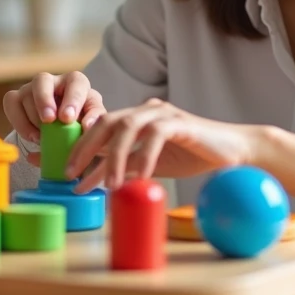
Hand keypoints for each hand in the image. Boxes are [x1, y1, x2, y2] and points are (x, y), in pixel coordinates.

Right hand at [3, 71, 106, 165]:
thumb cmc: (80, 126)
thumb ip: (93, 123)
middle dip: (44, 100)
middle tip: (48, 120)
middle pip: (42, 80)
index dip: (72, 99)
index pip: (76, 82)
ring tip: (42, 138)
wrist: (62, 136)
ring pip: (26, 95)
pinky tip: (32, 136)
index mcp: (76, 84)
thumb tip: (88, 126)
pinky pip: (11, 103)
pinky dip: (19, 122)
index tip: (67, 118)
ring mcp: (32, 88)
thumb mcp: (92, 124)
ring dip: (33, 118)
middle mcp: (53, 81)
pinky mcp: (16, 98)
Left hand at [65, 99, 270, 192]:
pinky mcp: (181, 123)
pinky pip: (155, 136)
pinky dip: (144, 157)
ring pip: (127, 126)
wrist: (232, 151)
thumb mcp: (149, 164)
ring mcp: (163, 113)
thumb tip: (91, 180)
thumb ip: (124, 167)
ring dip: (112, 156)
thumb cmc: (191, 156)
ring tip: (106, 185)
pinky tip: (139, 178)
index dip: (77, 147)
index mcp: (135, 118)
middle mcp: (145, 110)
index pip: (98, 128)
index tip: (61, 171)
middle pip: (105, 121)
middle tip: (71, 174)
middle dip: (84, 147)